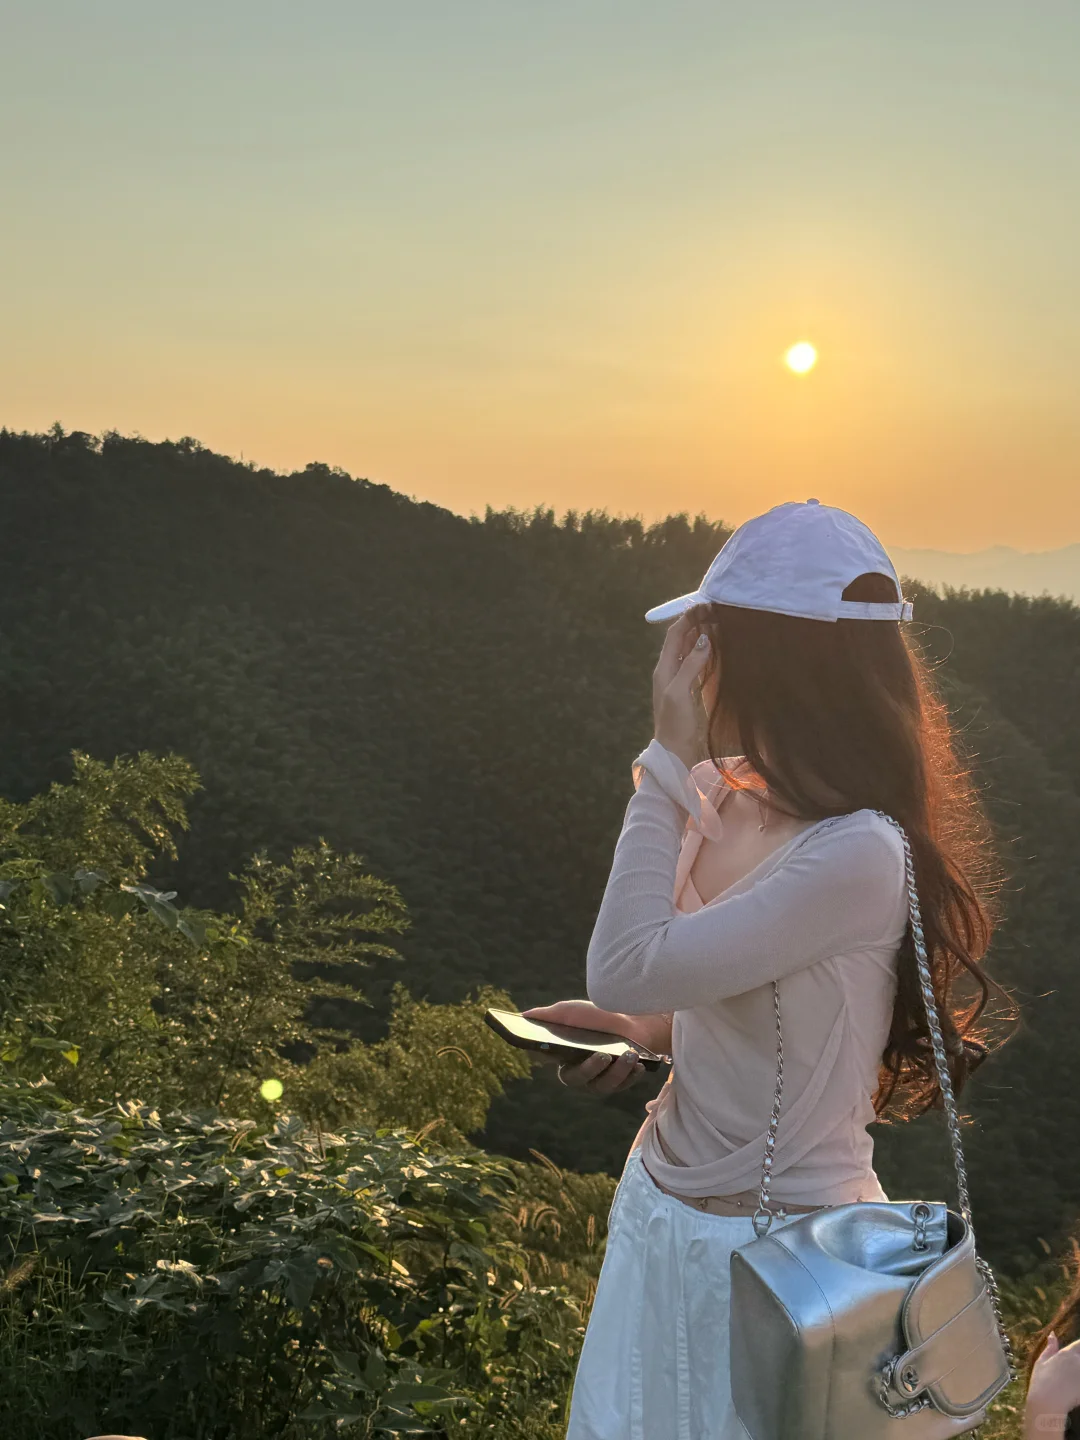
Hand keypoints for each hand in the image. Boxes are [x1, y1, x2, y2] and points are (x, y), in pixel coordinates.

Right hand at [523, 1000, 645, 1095]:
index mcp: (561, 1055)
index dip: (547, 1056)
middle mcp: (578, 1072)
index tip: (554, 1048)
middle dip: (591, 1068)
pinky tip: (639, 1066)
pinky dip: (631, 1076)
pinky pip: (623, 1086)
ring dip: (617, 1071)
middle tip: (604, 1054)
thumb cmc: (597, 1016)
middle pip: (577, 1078)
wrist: (632, 1021)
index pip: (547, 1059)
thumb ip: (548, 1016)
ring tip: (630, 1054)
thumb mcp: (572, 1011)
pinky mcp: (619, 1083)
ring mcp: (599, 1080)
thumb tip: (522, 1016)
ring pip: (603, 1086)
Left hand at [652, 615, 711, 768]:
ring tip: (719, 623)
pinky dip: (706, 652)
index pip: (675, 634)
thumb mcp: (680, 692)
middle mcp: (669, 670)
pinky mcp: (689, 690)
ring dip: (701, 635)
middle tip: (717, 611)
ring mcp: (679, 680)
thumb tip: (703, 638)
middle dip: (696, 623)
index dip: (688, 618)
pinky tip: (717, 648)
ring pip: (689, 650)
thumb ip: (691, 664)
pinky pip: (696, 664)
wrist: (675, 753)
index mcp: (664, 668)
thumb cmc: (675, 724)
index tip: (706, 605)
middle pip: (682, 639)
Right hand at [1025, 1333, 1079, 1439]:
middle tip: (1071, 1371)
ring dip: (1079, 1373)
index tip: (1076, 1352)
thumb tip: (1053, 1334)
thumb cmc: (1041, 1381)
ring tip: (1073, 1379)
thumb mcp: (1041, 1361)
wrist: (1047, 1403)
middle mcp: (1078, 1362)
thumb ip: (1050, 1347)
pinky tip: (1075, 1387)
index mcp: (1067, 1354)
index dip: (1079, 1347)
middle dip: (1079, 1360)